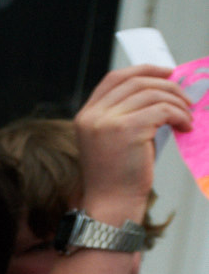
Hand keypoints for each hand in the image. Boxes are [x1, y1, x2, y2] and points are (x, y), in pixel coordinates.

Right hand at [75, 65, 192, 222]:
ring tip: (187, 117)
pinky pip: (162, 110)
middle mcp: (93, 115)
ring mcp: (107, 122)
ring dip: (177, 102)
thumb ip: (128, 113)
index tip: (167, 72)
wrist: (111, 203)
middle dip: (167, 85)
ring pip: (152, 94)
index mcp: (86, 115)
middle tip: (186, 98)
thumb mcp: (115, 139)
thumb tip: (163, 92)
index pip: (115, 78)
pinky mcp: (126, 130)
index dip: (144, 70)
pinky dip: (180, 115)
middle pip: (136, 81)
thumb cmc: (118, 176)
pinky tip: (185, 127)